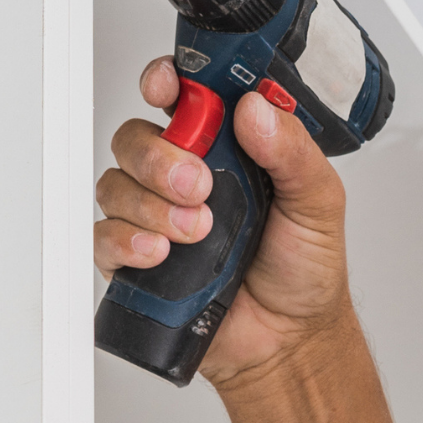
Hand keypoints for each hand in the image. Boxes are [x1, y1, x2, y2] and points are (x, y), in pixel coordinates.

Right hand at [95, 57, 353, 388]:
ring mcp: (157, 216)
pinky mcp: (137, 259)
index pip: (183, 98)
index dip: (166, 83)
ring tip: (198, 232)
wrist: (291, 339)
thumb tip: (257, 109)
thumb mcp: (319, 201)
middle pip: (137, 138)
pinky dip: (127, 241)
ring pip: (117, 184)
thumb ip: (293, 151)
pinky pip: (103, 236)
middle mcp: (186, 175)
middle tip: (200, 186)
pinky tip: (161, 253)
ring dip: (153, 206)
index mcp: (228, 149)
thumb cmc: (304, 267)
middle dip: (161, 157)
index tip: (166, 88)